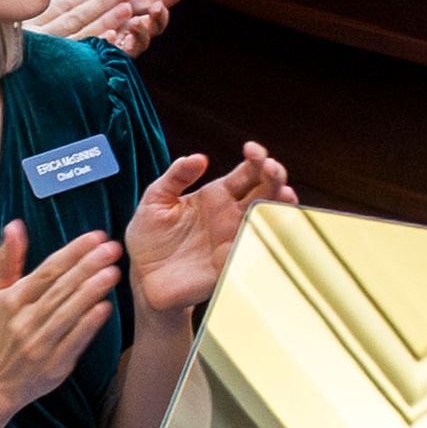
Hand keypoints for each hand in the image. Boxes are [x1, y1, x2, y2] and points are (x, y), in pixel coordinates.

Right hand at [0, 220, 120, 415]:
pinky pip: (73, 341)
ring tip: (114, 271)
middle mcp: (24, 320)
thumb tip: (14, 225)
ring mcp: (38, 343)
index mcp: (13, 300)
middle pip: (59, 289)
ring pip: (67, 313)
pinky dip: (89, 324)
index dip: (72, 252)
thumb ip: (9, 259)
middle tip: (112, 249)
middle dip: (87, 266)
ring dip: (91, 291)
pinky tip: (105, 307)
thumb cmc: (2, 329)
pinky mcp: (53, 365)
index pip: (47, 271)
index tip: (97, 236)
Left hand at [122, 142, 295, 319]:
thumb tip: (198, 157)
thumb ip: (175, 177)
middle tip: (271, 167)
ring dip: (281, 205)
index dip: (256, 158)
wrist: (141, 278)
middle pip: (266, 191)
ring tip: (285, 192)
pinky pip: (255, 251)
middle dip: (275, 176)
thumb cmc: (149, 238)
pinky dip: (267, 239)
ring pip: (268, 218)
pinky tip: (271, 226)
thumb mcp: (154, 200)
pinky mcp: (230, 264)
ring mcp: (234, 239)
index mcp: (217, 195)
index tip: (251, 149)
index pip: (248, 172)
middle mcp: (232, 215)